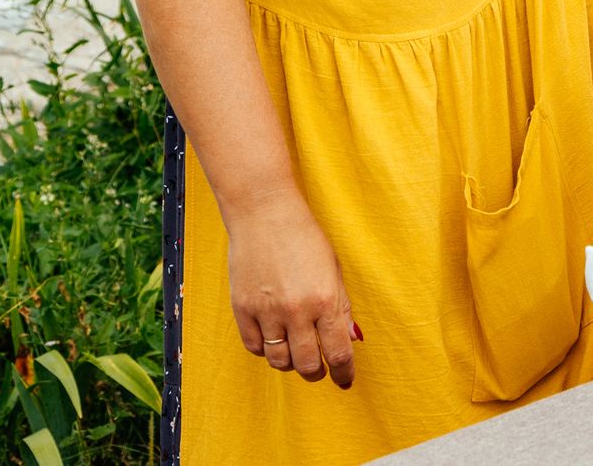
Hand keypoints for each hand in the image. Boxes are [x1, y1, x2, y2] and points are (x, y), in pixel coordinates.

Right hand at [225, 197, 357, 388]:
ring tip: (296, 350)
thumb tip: (350, 339)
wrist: (264, 214)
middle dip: (317, 372)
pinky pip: (254, 347)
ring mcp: (267, 312)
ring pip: (279, 360)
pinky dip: (265, 349)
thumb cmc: (304, 237)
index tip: (345, 380)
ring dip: (290, 362)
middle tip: (320, 368)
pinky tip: (273, 338)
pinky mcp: (242, 309)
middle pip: (308, 364)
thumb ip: (341, 307)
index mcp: (325, 300)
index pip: (339, 352)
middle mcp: (297, 311)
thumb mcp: (334, 269)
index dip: (344, 373)